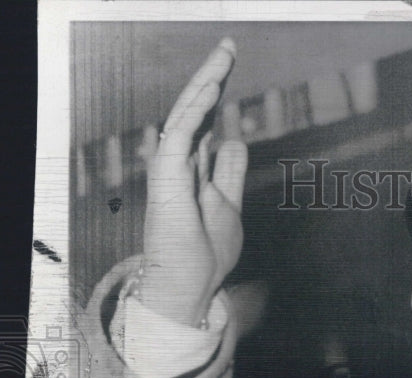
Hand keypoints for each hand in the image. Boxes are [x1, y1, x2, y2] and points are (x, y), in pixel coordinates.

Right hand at [141, 38, 247, 326]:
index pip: (205, 120)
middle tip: (229, 47)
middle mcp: (179, 163)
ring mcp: (171, 169)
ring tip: (224, 56)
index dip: (217, 93)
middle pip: (196, 111)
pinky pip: (181, 133)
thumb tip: (234, 140)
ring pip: (187, 115)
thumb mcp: (228, 204)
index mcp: (193, 168)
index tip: (230, 66)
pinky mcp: (167, 178)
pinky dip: (197, 108)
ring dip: (205, 83)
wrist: (190, 287)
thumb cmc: (206, 253)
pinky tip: (213, 86)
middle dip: (212, 77)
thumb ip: (229, 173)